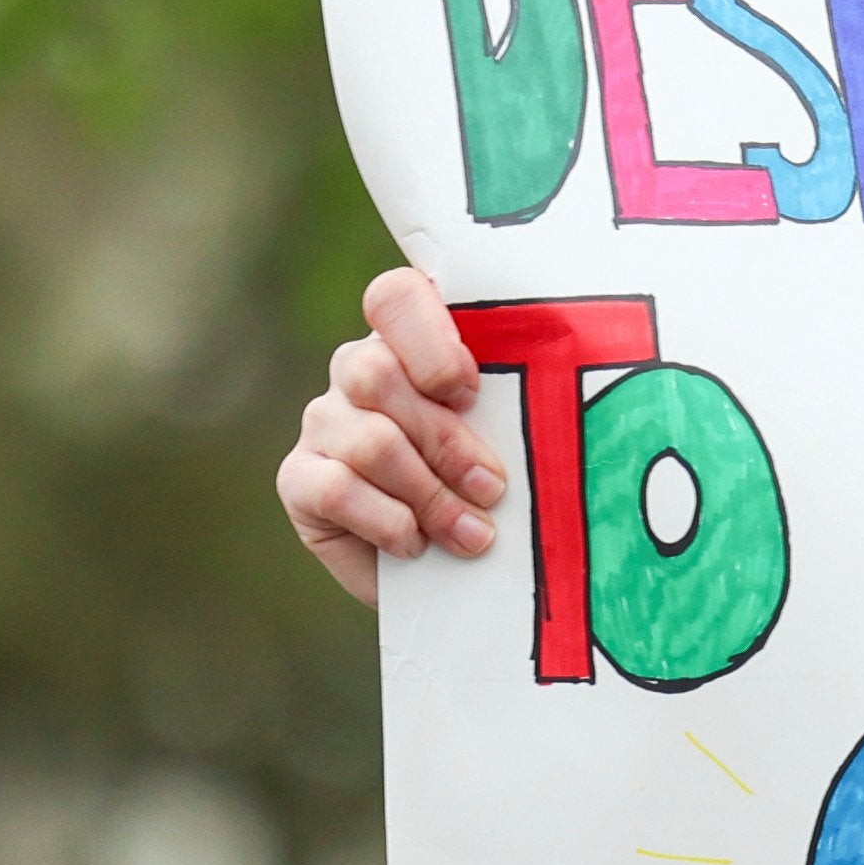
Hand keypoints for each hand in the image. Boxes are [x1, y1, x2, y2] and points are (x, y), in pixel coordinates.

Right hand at [276, 267, 502, 601]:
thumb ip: (521, 408)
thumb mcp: (518, 439)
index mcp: (413, 342)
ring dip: (430, 495)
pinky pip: (336, 489)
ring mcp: (324, 421)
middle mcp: (358, 371)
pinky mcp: (300, 479)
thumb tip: (564, 402)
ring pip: (368, 440)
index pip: (395, 297)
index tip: (470, 392)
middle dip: (445, 440)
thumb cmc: (494, 490)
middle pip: (375, 372)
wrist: (456, 567)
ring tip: (471, 534)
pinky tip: (415, 544)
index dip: (429, 341)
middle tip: (492, 488)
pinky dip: (387, 522)